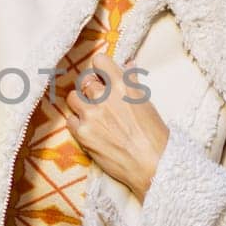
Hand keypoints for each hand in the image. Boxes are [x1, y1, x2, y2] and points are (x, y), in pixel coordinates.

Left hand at [63, 52, 169, 201]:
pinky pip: (70, 120)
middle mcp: (103, 96)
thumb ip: (132, 82)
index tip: (103, 76)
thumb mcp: (146, 102)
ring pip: (73, 98)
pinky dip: (78, 124)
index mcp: (121, 85)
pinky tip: (90, 130)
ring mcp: (90, 114)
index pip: (99, 61)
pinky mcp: (82, 133)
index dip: (100, 69)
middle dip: (90, 88)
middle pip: (84, 80)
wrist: (151, 164)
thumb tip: (128, 65)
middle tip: (98, 99)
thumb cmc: (154, 134)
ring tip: (93, 115)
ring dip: (81, 104)